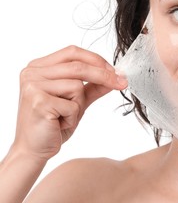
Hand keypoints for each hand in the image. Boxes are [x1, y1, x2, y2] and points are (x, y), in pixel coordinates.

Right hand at [13, 45, 127, 161]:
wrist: (34, 150)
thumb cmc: (53, 124)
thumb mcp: (77, 101)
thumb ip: (94, 86)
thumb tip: (117, 75)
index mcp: (39, 66)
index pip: (72, 52)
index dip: (96, 59)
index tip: (115, 71)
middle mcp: (32, 72)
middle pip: (78, 66)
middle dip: (104, 75)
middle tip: (121, 83)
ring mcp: (33, 86)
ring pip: (77, 86)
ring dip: (79, 105)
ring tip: (64, 116)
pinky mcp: (38, 102)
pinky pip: (72, 105)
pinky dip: (72, 117)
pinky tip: (59, 124)